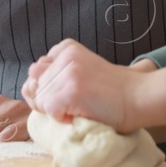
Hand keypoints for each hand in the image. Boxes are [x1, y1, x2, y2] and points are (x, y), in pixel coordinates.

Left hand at [22, 39, 162, 133]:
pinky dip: (63, 118)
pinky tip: (82, 112)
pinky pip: (49, 110)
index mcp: (65, 48)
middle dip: (50, 100)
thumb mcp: (80, 70)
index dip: (49, 89)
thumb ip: (54, 73)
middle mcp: (64, 56)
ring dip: (57, 110)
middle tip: (78, 101)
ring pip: (40, 100)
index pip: (35, 73)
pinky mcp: (71, 90)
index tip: (71, 93)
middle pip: (35, 87)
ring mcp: (68, 72)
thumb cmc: (109, 91)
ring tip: (82, 106)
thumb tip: (28, 87)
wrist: (137, 97)